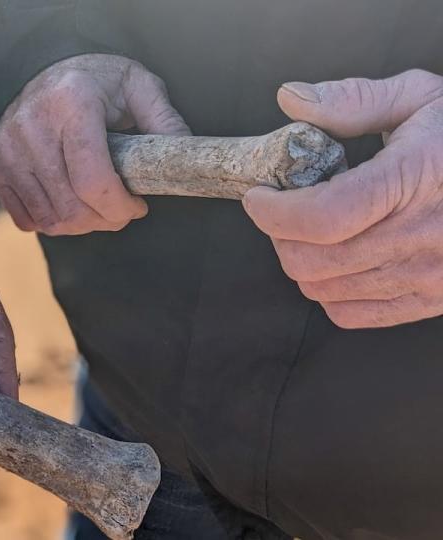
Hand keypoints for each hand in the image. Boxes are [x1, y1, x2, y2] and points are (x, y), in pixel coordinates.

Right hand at [0, 53, 189, 235]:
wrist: (39, 70)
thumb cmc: (95, 82)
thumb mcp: (137, 86)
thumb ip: (163, 119)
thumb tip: (184, 158)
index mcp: (72, 103)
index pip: (92, 181)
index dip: (120, 207)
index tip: (138, 206)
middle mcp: (32, 127)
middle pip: (72, 208)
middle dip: (106, 220)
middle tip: (121, 211)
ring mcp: (8, 150)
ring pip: (50, 219)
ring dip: (81, 225)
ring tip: (97, 208)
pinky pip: (27, 219)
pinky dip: (52, 222)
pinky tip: (69, 204)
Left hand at [244, 69, 442, 327]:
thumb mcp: (420, 98)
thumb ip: (352, 100)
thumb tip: (291, 98)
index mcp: (414, 178)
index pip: (323, 216)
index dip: (274, 212)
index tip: (258, 196)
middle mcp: (423, 233)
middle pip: (314, 261)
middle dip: (280, 235)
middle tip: (282, 211)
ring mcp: (431, 273)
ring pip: (325, 290)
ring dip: (301, 261)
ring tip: (313, 230)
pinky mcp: (433, 299)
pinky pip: (351, 314)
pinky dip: (328, 290)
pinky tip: (337, 258)